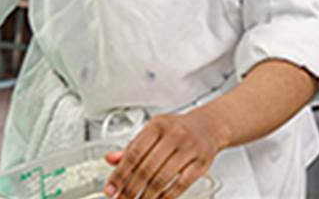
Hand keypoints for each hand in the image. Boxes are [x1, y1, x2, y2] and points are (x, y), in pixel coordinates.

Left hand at [103, 111, 222, 198]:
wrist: (208, 126)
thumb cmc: (176, 129)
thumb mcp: (153, 131)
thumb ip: (132, 146)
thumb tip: (110, 159)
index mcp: (157, 126)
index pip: (134, 153)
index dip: (120, 174)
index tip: (110, 189)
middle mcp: (173, 135)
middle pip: (146, 168)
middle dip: (131, 189)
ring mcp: (188, 150)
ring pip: (162, 179)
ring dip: (146, 196)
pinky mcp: (201, 164)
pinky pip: (180, 185)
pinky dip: (166, 197)